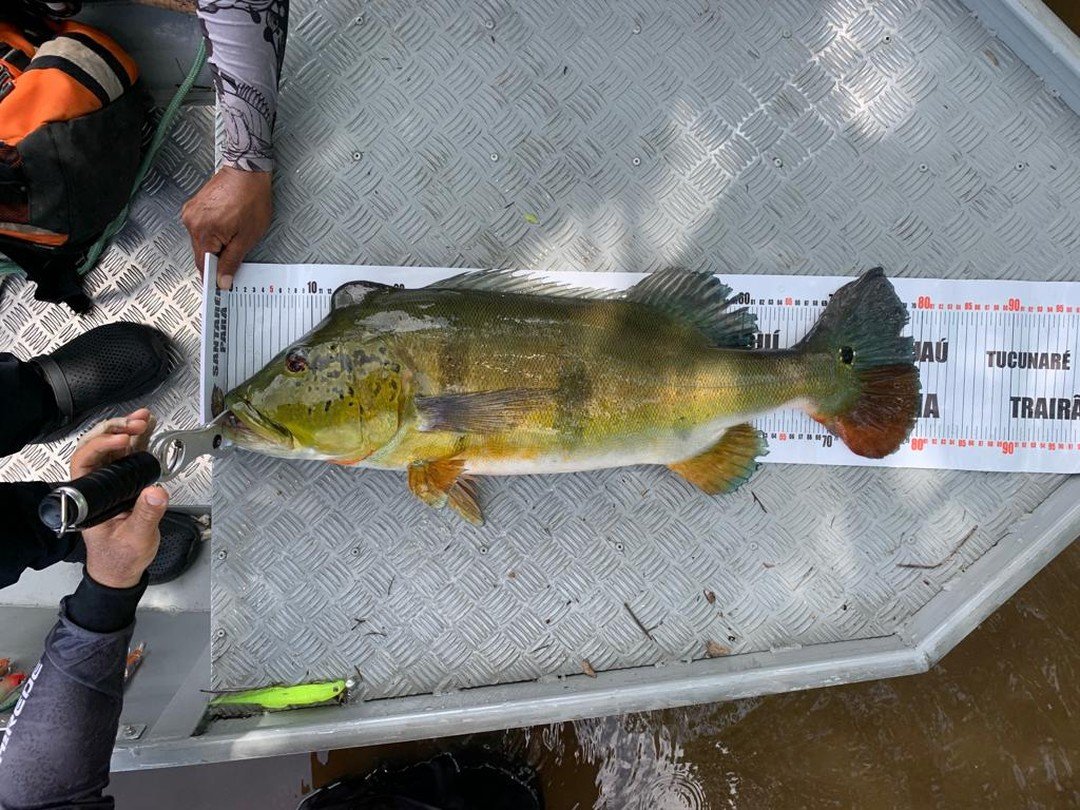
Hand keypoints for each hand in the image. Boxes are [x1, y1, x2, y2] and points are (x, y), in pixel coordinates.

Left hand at [72, 409, 168, 588]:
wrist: (122, 571)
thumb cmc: (119, 559)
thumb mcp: (135, 539)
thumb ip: (145, 516)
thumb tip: (156, 492)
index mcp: (88, 499)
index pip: (85, 462)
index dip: (102, 447)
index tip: (122, 442)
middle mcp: (96, 488)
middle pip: (99, 449)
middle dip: (117, 431)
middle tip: (137, 423)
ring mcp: (110, 484)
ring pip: (114, 450)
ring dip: (129, 431)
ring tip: (145, 419)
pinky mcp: (125, 484)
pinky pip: (130, 458)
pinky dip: (140, 442)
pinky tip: (149, 430)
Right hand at [181, 166, 271, 290]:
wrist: (247, 171)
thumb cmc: (251, 199)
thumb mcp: (247, 237)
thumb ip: (232, 261)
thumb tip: (222, 280)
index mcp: (203, 232)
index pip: (203, 265)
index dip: (213, 276)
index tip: (220, 285)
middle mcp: (191, 222)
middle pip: (201, 253)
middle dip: (218, 258)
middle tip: (235, 255)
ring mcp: (190, 212)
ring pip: (201, 241)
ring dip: (216, 244)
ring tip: (234, 232)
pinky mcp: (193, 206)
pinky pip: (201, 228)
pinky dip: (212, 232)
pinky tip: (227, 224)